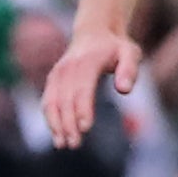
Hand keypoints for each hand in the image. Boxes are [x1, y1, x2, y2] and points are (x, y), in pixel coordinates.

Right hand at [42, 29, 140, 149]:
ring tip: (62, 144)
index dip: (83, 109)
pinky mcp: (53, 80)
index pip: (82, 89)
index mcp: (87, 62)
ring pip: (52, 102)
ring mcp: (58, 73)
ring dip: (55, 124)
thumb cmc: (116, 47)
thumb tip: (124, 90)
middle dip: (68, 123)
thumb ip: (129, 70)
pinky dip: (49, 118)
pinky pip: (47, 101)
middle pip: (65, 99)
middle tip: (74, 144)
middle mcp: (68, 68)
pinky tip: (57, 134)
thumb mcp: (130, 53)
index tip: (85, 128)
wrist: (94, 32)